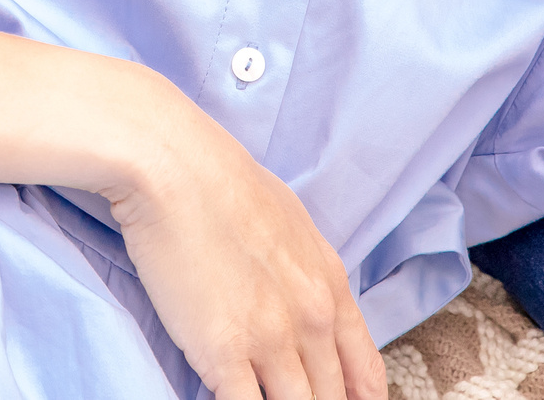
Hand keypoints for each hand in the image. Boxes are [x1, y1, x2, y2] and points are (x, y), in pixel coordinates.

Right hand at [102, 113, 384, 399]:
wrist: (177, 167)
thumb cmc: (223, 182)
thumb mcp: (291, 224)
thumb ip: (306, 273)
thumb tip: (300, 303)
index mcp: (332, 287)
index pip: (366, 373)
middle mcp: (313, 319)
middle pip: (330, 399)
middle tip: (292, 397)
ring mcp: (272, 340)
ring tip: (261, 398)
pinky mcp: (226, 353)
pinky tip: (224, 399)